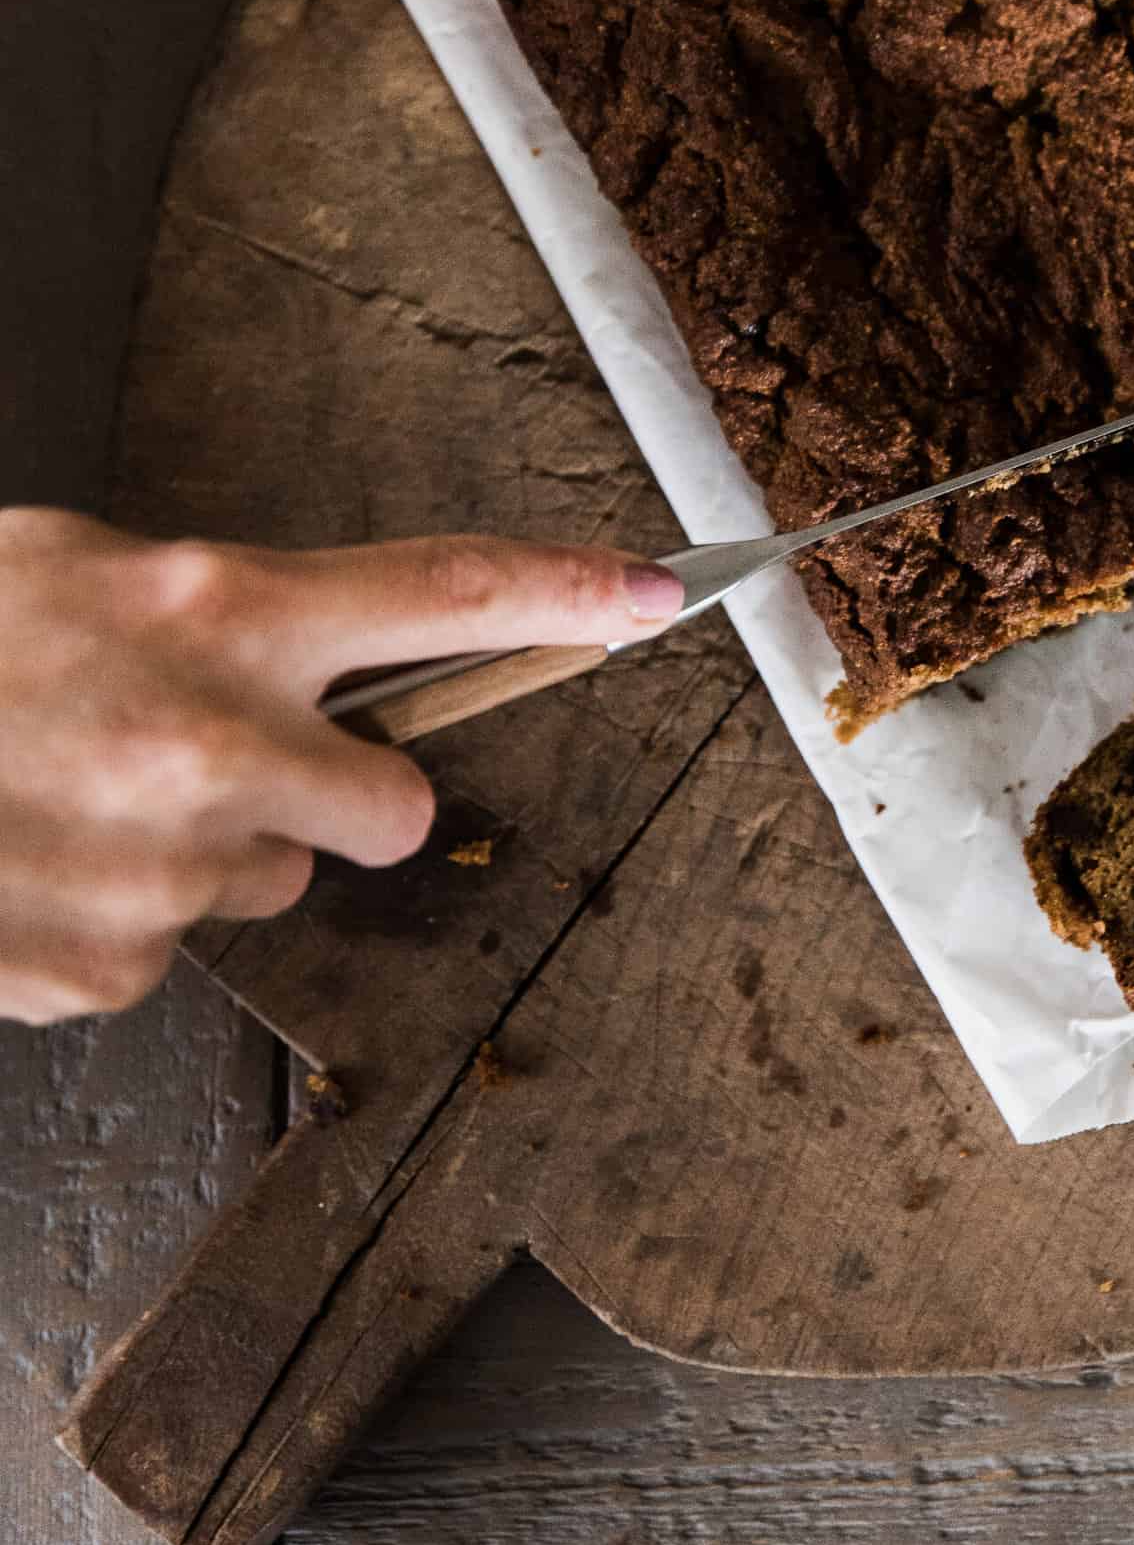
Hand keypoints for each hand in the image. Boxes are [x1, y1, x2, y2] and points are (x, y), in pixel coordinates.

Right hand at [0, 507, 684, 1024]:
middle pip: (394, 806)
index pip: (441, 588)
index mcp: (216, 607)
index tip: (659, 592)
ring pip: (268, 883)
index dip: (564, 591)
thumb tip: (279, 655)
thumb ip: (199, 610)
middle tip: (225, 766)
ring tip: (73, 804)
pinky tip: (32, 868)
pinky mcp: (110, 970)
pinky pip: (166, 953)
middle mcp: (217, 739)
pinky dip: (112, 922)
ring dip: (203, 855)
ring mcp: (169, 868)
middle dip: (338, 798)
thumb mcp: (73, 574)